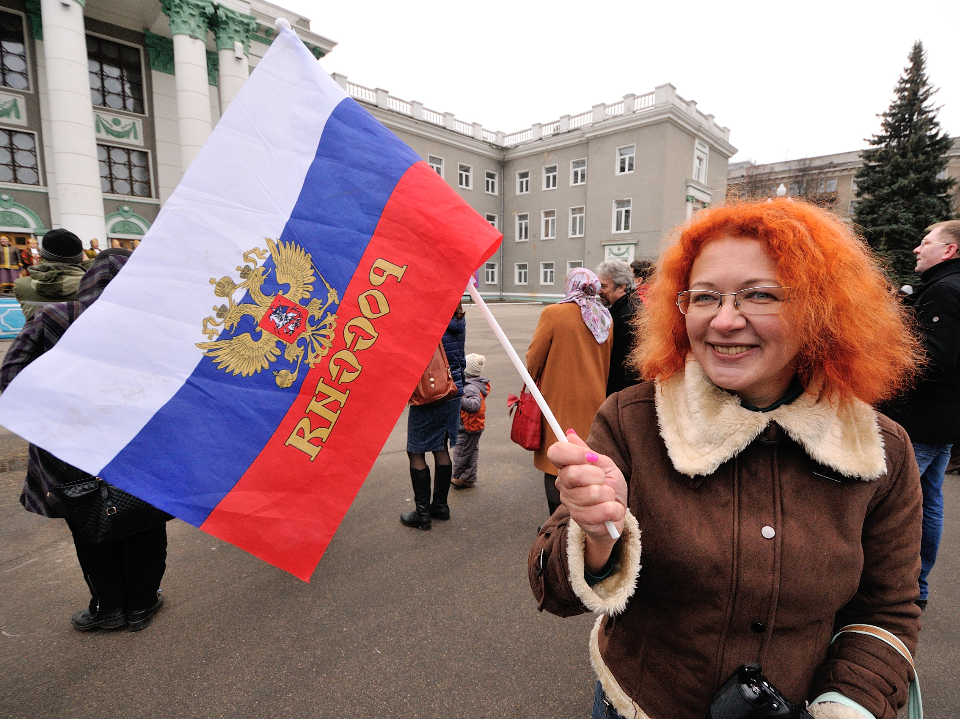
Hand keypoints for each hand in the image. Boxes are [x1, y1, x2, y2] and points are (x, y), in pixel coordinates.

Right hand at [548, 430, 626, 567]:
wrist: (617, 512)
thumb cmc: (610, 487)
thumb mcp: (604, 464)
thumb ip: (587, 451)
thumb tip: (569, 434)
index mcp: (567, 468)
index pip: (555, 453)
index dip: (574, 453)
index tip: (592, 457)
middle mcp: (563, 486)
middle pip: (573, 473)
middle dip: (597, 476)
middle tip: (603, 481)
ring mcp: (571, 505)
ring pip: (592, 493)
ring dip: (609, 495)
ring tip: (608, 498)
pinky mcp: (582, 522)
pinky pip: (601, 511)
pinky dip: (614, 510)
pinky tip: (611, 510)